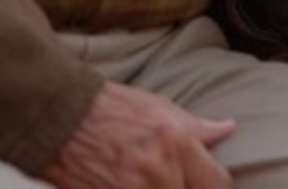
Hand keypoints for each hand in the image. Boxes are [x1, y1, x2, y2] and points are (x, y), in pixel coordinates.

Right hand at [42, 81, 235, 188]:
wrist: (60, 117)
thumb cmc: (110, 108)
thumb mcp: (157, 107)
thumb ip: (195, 127)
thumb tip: (227, 129)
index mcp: (177, 142)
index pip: (218, 183)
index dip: (212, 185)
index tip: (203, 182)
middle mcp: (159, 171)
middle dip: (184, 188)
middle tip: (168, 176)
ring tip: (147, 178)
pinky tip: (129, 183)